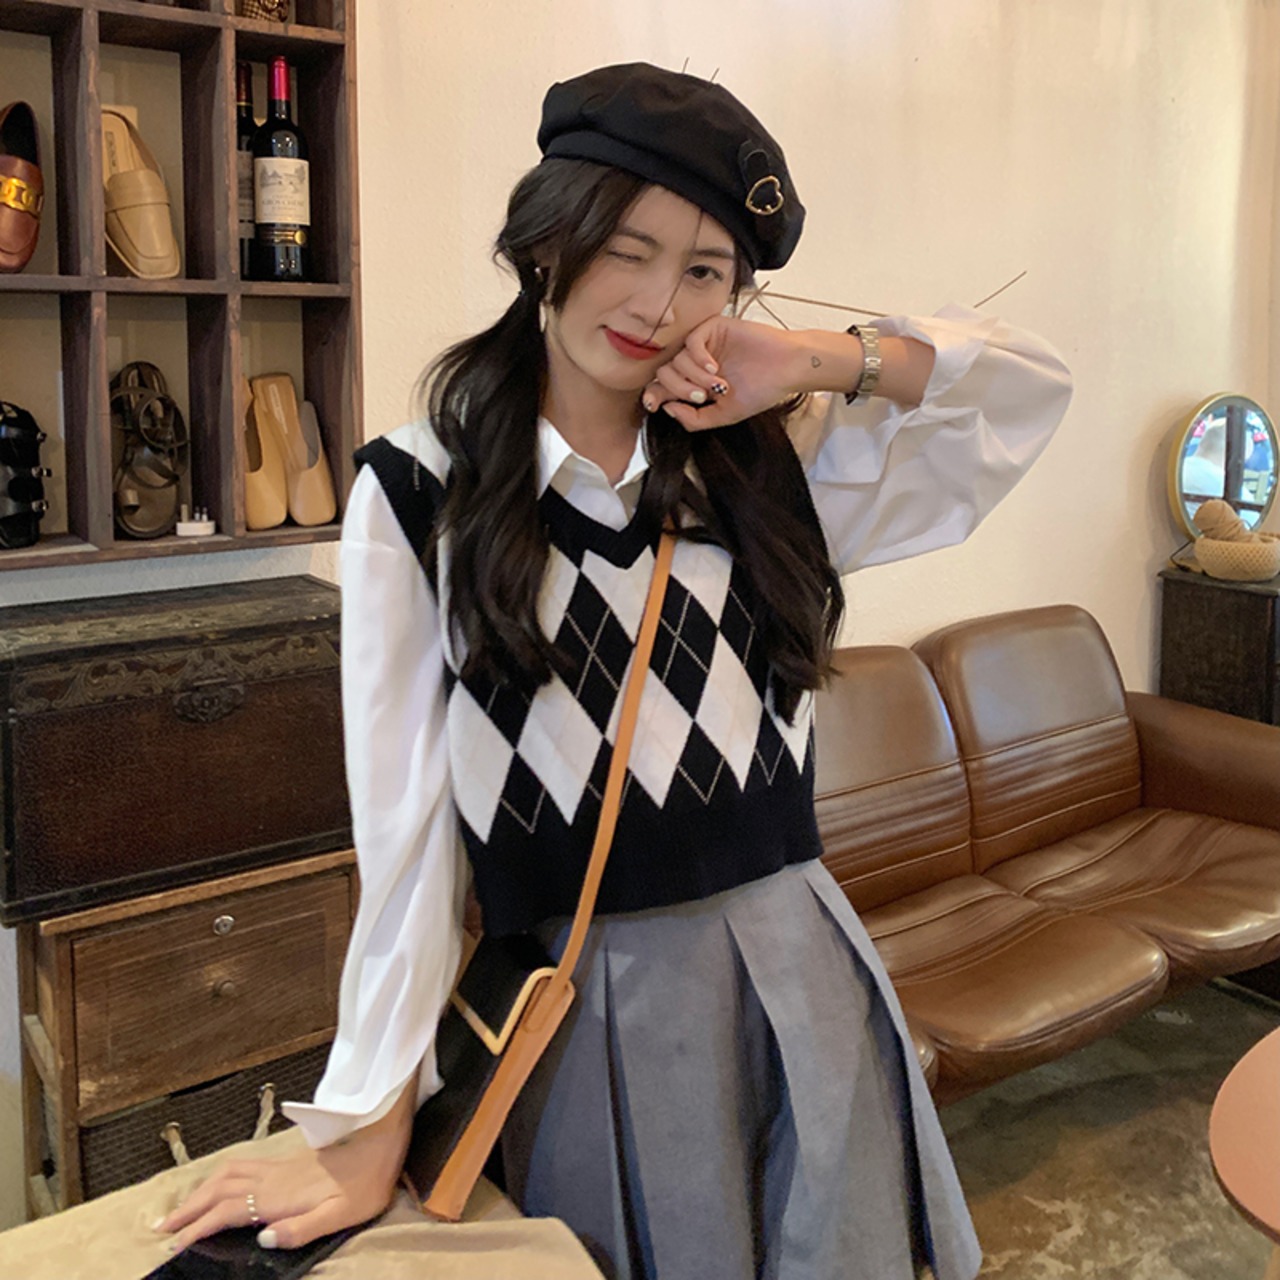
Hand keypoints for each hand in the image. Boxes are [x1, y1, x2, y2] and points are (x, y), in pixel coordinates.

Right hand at [156, 1083, 415, 1253]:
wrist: (380, 1142)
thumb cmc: (365, 1184)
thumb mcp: (340, 1215)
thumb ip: (301, 1229)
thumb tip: (263, 1239)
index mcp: (280, 1195)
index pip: (228, 1212)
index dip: (199, 1228)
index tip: (174, 1245)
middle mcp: (273, 1178)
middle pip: (218, 1190)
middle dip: (188, 1209)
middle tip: (161, 1228)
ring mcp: (278, 1167)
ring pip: (227, 1174)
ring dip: (200, 1190)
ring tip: (180, 1208)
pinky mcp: (286, 1162)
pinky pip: (241, 1165)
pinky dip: (218, 1175)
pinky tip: (218, 1181)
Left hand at [642, 315, 812, 431]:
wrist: (787, 368)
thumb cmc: (762, 390)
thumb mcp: (724, 415)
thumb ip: (695, 419)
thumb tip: (667, 409)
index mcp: (694, 383)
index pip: (662, 387)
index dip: (653, 396)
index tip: (653, 406)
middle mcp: (695, 363)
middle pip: (664, 373)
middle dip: (679, 388)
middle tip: (702, 397)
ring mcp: (703, 345)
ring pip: (677, 359)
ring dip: (695, 377)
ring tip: (719, 385)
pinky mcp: (713, 327)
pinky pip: (690, 341)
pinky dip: (698, 358)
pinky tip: (715, 368)